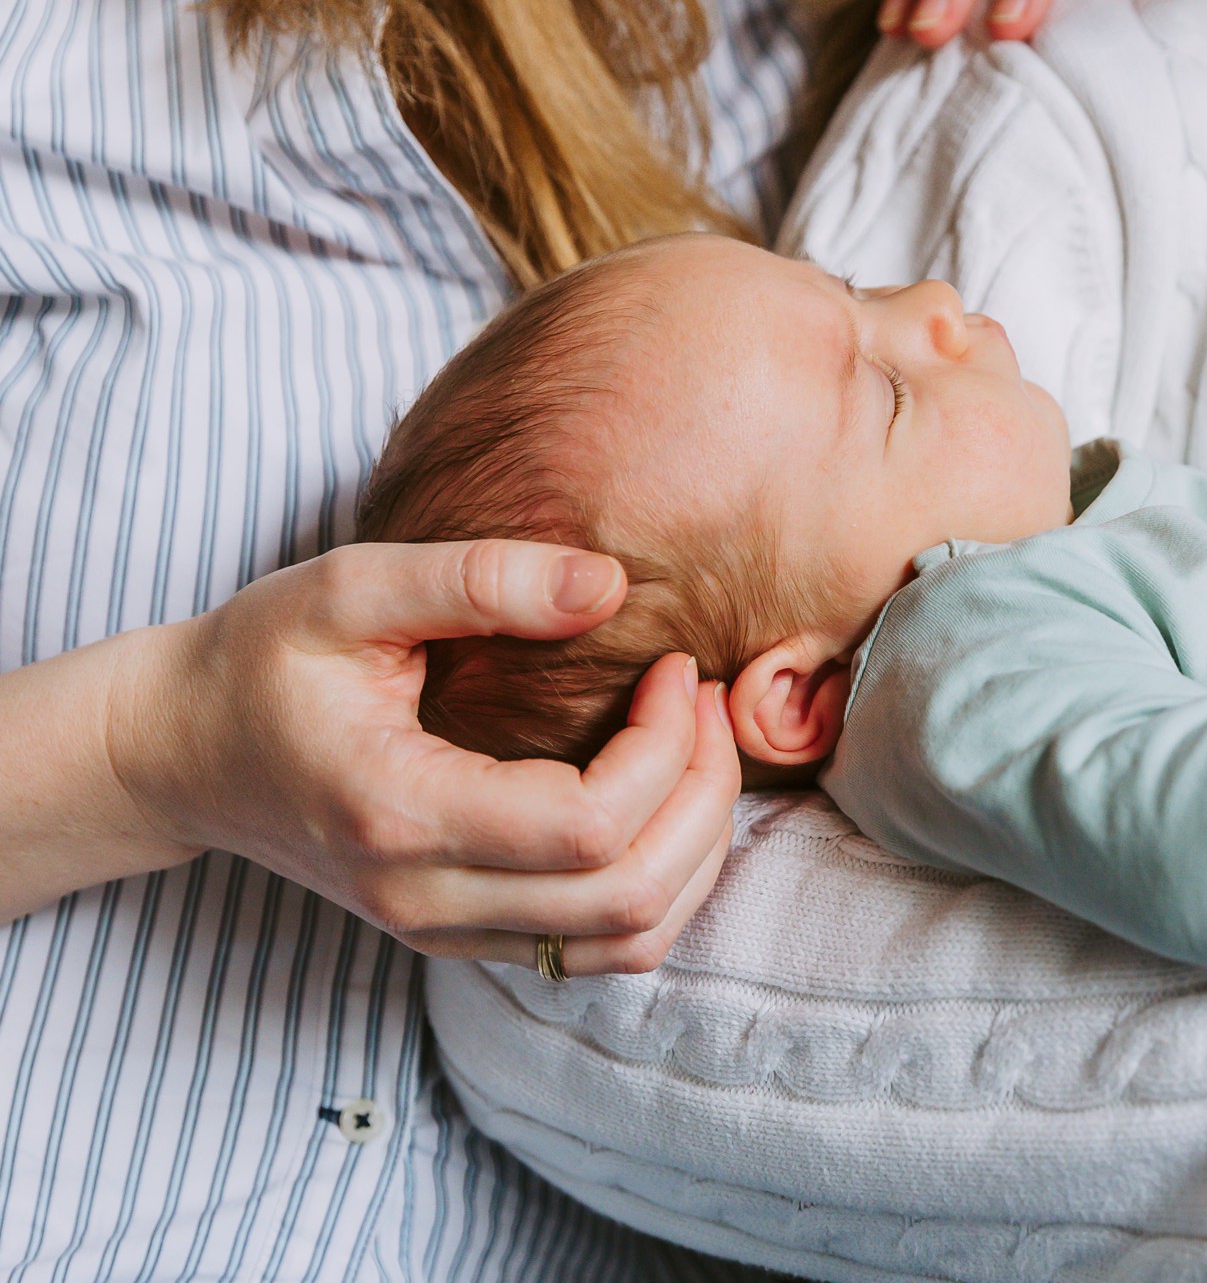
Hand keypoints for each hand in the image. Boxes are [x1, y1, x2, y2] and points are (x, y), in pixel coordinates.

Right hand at [111, 539, 741, 975]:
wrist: (179, 748)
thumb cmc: (261, 658)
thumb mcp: (350, 589)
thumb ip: (480, 579)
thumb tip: (611, 584)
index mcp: (400, 814)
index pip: (587, 826)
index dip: (664, 747)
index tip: (673, 665)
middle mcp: (425, 898)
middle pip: (628, 897)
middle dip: (702, 793)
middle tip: (705, 699)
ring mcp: (444, 932)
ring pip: (628, 941)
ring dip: (696, 848)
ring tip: (700, 749)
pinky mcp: (462, 937)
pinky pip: (599, 949)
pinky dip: (663, 885)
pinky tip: (667, 801)